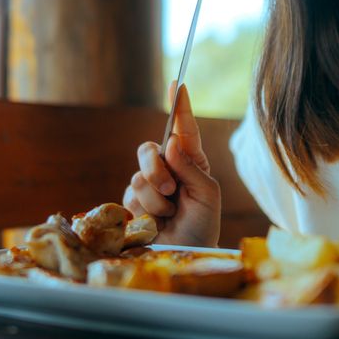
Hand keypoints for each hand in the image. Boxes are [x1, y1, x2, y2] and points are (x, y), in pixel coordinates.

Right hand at [122, 83, 220, 246]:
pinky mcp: (133, 202)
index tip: (178, 84)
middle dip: (156, 168)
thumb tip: (172, 142)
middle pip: (149, 148)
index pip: (184, 129)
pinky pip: (130, 194)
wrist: (186, 254)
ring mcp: (148, 185)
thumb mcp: (208, 194)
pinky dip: (145, 209)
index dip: (179, 106)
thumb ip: (190, 167)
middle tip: (170, 189)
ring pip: (139, 175)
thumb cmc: (203, 224)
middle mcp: (168, 169)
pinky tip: (155, 222)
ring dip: (155, 197)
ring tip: (168, 213)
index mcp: (191, 162)